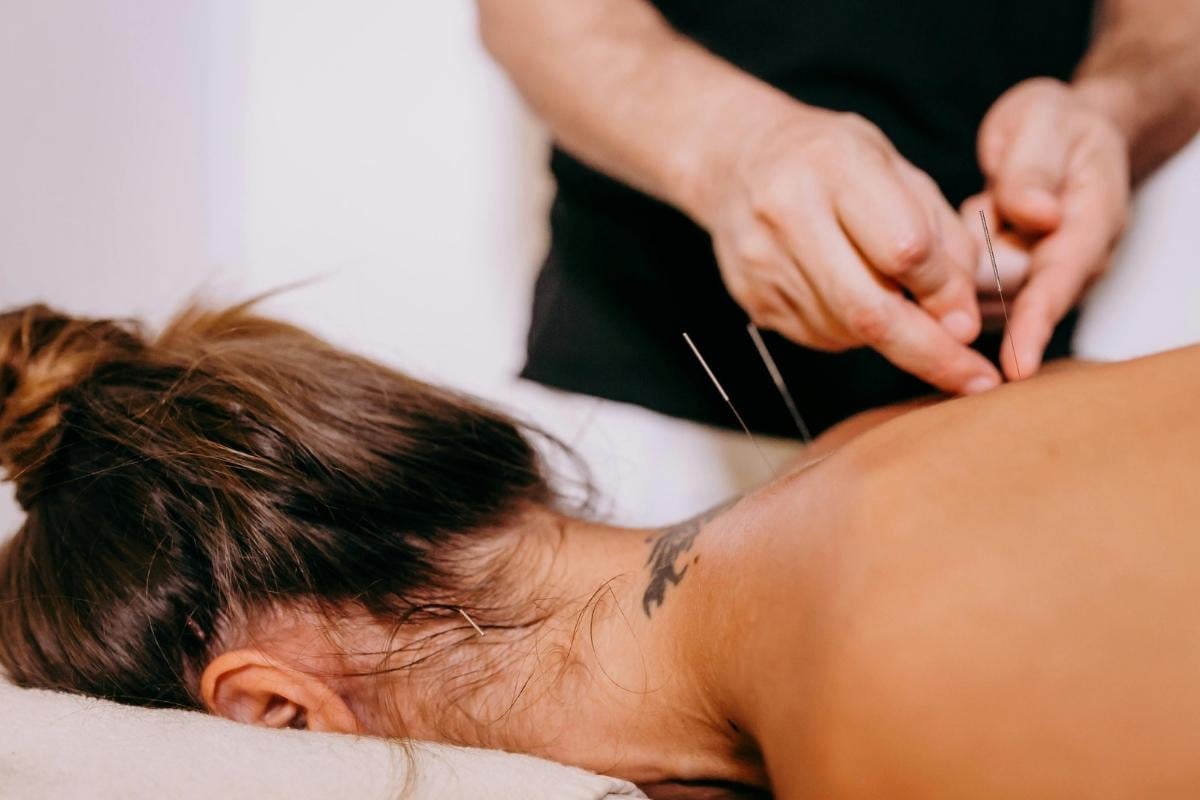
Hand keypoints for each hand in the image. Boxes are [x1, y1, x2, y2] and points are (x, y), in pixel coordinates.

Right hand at [690, 101, 999, 394]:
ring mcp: (763, 261)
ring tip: (899, 303)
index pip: (904, 248)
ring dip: (891, 335)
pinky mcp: (752, 298)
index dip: (945, 291)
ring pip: (848, 330)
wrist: (737, 160)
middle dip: (930, 351)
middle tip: (973, 378)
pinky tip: (853, 295)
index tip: (970, 320)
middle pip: (869, 308)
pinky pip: (822, 336)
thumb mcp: (899, 170)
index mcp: (835, 164)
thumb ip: (942, 238)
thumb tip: (961, 322)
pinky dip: (855, 331)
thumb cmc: (833, 161)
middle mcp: (788, 212)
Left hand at [967, 78, 1130, 378]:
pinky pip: (969, 291)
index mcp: (1093, 221)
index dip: (1036, 324)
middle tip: (971, 219)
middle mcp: (1072, 261)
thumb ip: (1033, 169)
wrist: (1057, 133)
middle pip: (1016, 301)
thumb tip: (1036, 214)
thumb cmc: (1052, 126)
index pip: (1061, 282)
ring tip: (977, 211)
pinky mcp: (1011, 283)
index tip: (1016, 364)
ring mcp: (1042, 277)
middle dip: (979, 285)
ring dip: (963, 271)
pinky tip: (959, 235)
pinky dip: (953, 271)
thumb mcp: (1043, 122)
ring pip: (986, 300)